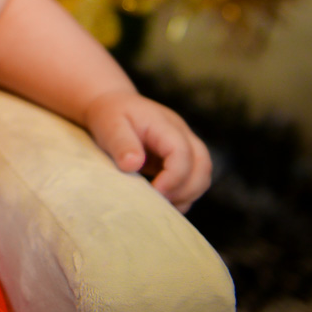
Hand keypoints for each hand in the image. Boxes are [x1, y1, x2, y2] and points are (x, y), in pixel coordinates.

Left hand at [82, 91, 212, 211]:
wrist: (111, 105)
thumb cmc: (110, 115)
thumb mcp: (110, 126)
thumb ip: (122, 144)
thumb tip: (133, 165)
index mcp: (164, 124)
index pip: (182, 152)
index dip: (173, 177)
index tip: (155, 192)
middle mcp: (181, 134)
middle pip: (202, 164)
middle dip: (186, 189)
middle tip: (160, 202)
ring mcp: (184, 146)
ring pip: (202, 174)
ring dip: (187, 194)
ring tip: (161, 205)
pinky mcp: (180, 159)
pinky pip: (192, 179)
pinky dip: (183, 194)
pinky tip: (164, 202)